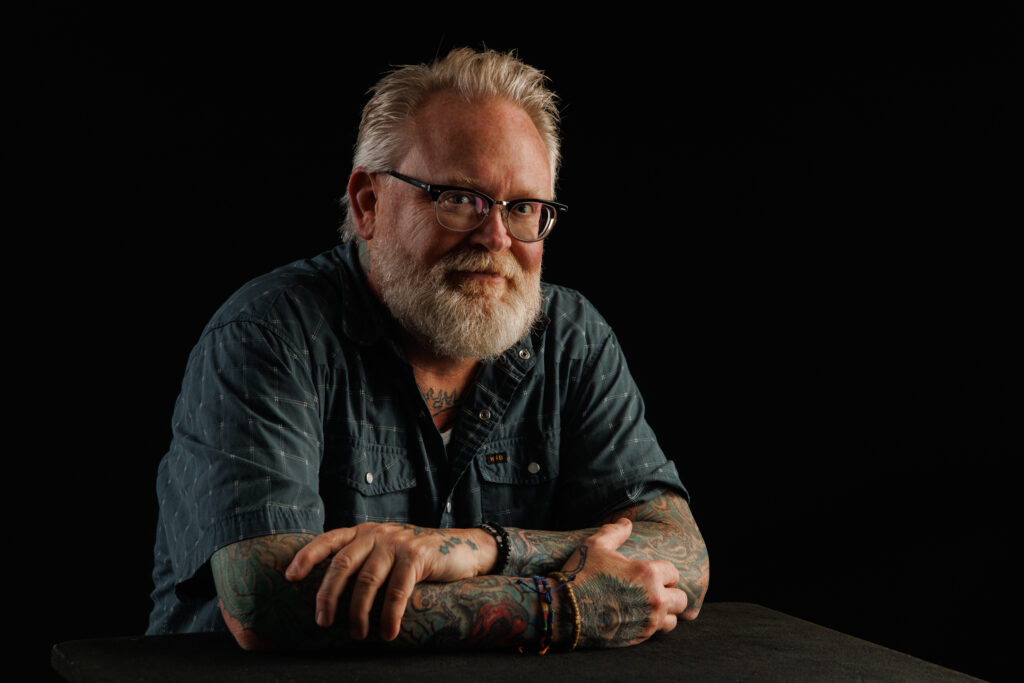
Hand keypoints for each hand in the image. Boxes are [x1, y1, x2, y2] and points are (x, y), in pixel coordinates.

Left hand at [284, 523, 494, 640]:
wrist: (463, 549)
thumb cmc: (418, 558)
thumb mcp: (386, 552)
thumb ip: (364, 560)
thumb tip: (332, 595)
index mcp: (364, 532)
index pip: (328, 540)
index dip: (307, 557)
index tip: (290, 577)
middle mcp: (376, 533)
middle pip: (342, 564)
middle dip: (328, 595)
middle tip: (323, 621)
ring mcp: (396, 543)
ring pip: (367, 581)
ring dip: (358, 612)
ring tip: (357, 634)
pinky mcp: (416, 556)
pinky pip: (397, 591)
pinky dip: (389, 615)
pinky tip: (387, 633)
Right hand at [565, 519, 687, 647]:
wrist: (563, 611)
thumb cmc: (580, 575)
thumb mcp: (595, 546)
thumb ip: (615, 532)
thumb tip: (626, 522)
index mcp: (648, 574)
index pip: (674, 572)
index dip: (664, 571)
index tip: (652, 572)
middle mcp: (654, 599)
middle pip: (681, 599)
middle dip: (671, 593)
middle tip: (654, 590)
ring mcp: (647, 622)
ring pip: (672, 620)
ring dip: (664, 612)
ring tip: (648, 606)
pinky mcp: (637, 638)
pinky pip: (655, 633)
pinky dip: (650, 626)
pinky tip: (636, 617)